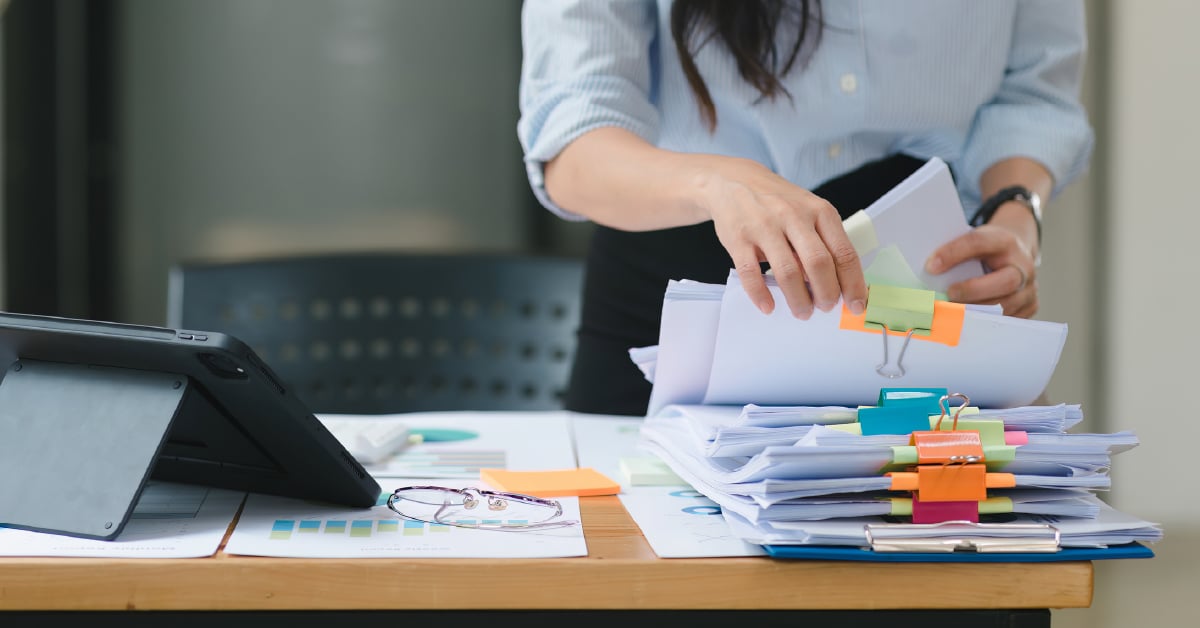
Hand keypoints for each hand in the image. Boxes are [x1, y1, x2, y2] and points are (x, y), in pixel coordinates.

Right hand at [693, 156, 866, 317]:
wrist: (733, 181)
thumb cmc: (777, 202)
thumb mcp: (807, 211)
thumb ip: (821, 242)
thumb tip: (834, 284)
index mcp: (819, 211)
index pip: (844, 252)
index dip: (852, 284)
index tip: (855, 304)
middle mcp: (794, 216)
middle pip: (819, 264)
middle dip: (826, 294)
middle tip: (826, 308)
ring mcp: (764, 226)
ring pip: (788, 272)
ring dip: (798, 299)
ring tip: (802, 312)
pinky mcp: (739, 238)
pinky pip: (751, 273)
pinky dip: (761, 294)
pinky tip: (768, 306)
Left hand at [925, 202, 1039, 317]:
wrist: (1015, 256)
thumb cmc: (986, 251)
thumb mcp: (973, 242)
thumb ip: (954, 252)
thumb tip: (927, 273)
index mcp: (1004, 241)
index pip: (978, 243)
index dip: (953, 253)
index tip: (930, 266)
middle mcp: (1023, 265)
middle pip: (1005, 281)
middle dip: (973, 291)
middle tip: (948, 295)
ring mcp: (1029, 288)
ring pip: (1006, 305)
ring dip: (976, 312)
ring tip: (952, 314)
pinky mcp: (1029, 306)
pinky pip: (1008, 320)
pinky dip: (985, 322)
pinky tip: (967, 323)